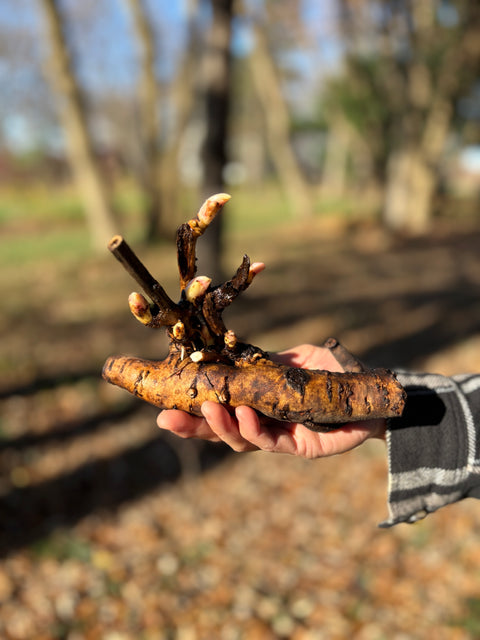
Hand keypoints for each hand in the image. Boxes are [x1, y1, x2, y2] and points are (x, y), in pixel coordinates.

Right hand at [156, 344, 385, 458]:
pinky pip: (271, 442)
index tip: (163, 403)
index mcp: (255, 403)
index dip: (191, 409)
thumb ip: (262, 362)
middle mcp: (263, 423)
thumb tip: (227, 351)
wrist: (371, 391)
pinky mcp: (302, 447)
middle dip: (193, 427)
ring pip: (240, 440)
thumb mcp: (291, 361)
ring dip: (221, 426)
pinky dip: (254, 430)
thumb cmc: (331, 373)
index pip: (218, 409)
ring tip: (208, 408)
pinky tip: (244, 415)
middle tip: (166, 419)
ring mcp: (280, 437)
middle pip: (221, 431)